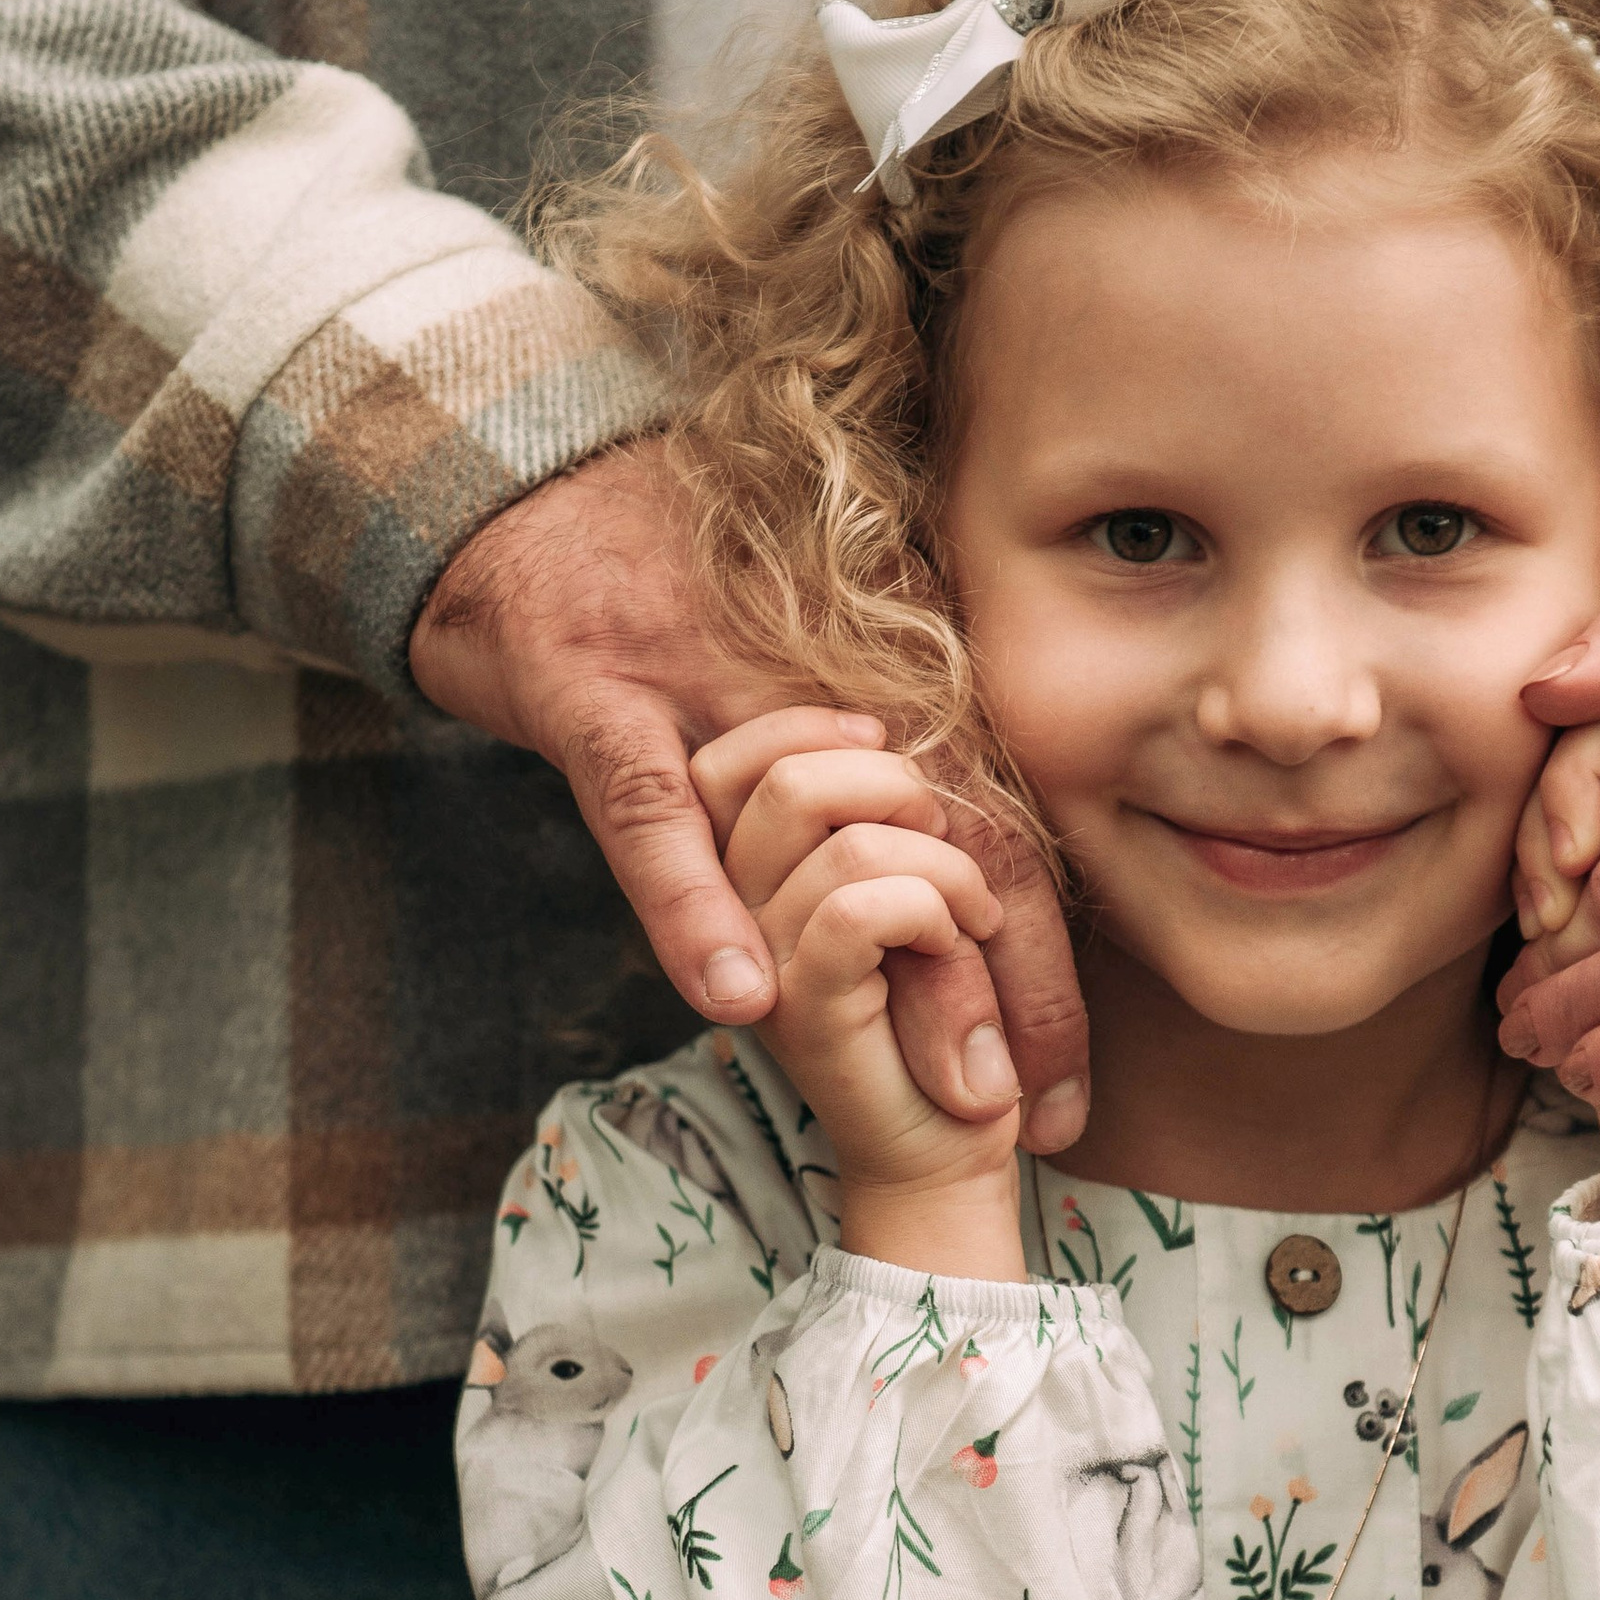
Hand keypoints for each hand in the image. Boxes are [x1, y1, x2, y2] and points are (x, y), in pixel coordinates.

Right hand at [410, 448, 1090, 1148]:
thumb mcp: (808, 645)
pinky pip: (655, 816)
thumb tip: (969, 882)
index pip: (991, 826)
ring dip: (903, 965)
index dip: (1041, 958)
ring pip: (840, 840)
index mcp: (879, 678)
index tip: (1070, 1087)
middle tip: (1038, 1110)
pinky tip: (741, 996)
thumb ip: (885, 744)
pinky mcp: (599, 701)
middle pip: (957, 839)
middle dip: (1010, 986)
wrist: (528, 489)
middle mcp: (818, 685)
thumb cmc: (675, 583)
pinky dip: (694, 907)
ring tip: (954, 1079)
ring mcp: (708, 699)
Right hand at [707, 726, 1026, 1276]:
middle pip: (784, 779)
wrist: (943, 1151)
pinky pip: (858, 909)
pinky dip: (932, 908)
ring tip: (970, 917)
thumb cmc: (942, 1014)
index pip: (736, 760)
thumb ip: (883, 819)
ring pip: (841, 840)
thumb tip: (887, 737)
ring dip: (940, 866)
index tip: (902, 779)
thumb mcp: (918, 890)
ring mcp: (758, 963)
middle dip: (899, 790)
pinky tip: (955, 942)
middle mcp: (731, 912)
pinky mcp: (804, 1010)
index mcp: (744, 874)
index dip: (822, 734)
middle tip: (951, 857)